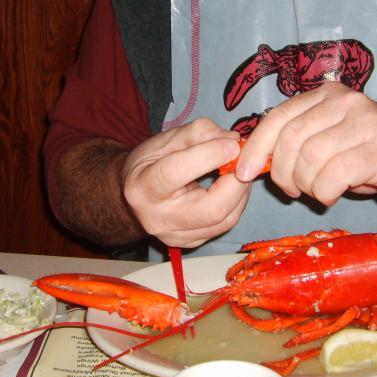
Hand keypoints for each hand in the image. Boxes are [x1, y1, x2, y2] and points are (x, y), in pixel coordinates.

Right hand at [122, 118, 250, 247]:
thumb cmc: (150, 163)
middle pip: (212, 209)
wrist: (132, 195)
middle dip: (237, 182)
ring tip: (240, 171)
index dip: (209, 156)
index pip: (177, 172)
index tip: (232, 145)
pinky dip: (236, 204)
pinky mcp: (191, 243)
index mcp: (144, 187)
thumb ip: (200, 133)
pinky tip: (232, 188)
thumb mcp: (166, 139)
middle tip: (244, 161)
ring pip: (225, 220)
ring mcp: (176, 237)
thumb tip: (233, 140)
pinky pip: (225, 225)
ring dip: (241, 193)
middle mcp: (158, 219)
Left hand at [234, 82, 376, 205]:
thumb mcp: (333, 140)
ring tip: (320, 191)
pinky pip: (333, 175)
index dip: (256, 148)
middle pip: (290, 139)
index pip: (277, 117)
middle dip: (283, 173)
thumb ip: (300, 142)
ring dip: (307, 185)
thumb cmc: (375, 155)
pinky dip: (325, 192)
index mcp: (326, 95)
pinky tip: (334, 194)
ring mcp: (363, 122)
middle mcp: (344, 101)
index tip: (244, 173)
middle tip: (294, 190)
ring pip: (309, 159)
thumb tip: (257, 161)